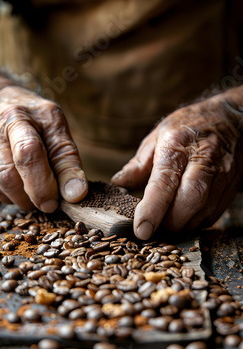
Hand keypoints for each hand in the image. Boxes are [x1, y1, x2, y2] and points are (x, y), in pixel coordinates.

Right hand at [0, 84, 87, 211]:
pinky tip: (18, 182)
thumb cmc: (32, 118)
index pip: (29, 153)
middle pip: (8, 176)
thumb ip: (67, 160)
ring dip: (22, 198)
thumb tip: (75, 194)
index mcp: (19, 115)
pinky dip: (9, 194)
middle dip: (33, 196)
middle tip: (49, 202)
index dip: (43, 183)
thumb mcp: (56, 128)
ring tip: (35, 188)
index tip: (57, 200)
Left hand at [112, 91, 242, 238]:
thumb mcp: (157, 137)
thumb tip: (118, 184)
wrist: (229, 119)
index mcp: (177, 145)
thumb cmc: (187, 128)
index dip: (152, 209)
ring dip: (182, 224)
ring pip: (203, 212)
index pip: (164, 182)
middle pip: (189, 201)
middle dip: (170, 222)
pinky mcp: (230, 188)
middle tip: (154, 226)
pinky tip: (184, 216)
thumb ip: (138, 164)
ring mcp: (221, 174)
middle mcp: (203, 160)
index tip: (142, 229)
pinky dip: (195, 222)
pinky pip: (212, 215)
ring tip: (167, 221)